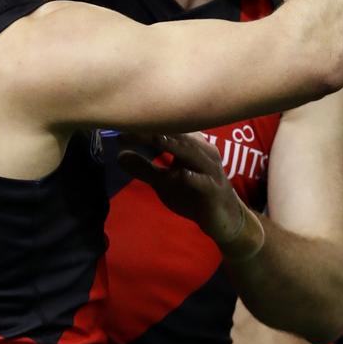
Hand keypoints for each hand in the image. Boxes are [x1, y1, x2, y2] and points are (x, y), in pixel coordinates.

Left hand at [117, 133, 243, 242]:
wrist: (223, 218)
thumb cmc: (193, 194)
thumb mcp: (165, 182)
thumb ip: (144, 169)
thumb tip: (119, 155)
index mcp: (190, 146)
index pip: (168, 130)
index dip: (146, 126)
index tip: (122, 125)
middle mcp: (202, 152)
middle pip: (179, 137)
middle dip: (156, 130)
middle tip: (132, 127)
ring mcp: (210, 170)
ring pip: (193, 154)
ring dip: (175, 146)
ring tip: (157, 139)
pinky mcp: (214, 190)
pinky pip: (204, 181)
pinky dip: (193, 177)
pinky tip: (181, 174)